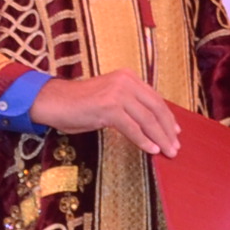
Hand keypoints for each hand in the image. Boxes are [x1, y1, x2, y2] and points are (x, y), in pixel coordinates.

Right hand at [30, 71, 182, 156]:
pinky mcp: (108, 107)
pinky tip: (151, 150)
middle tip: (175, 147)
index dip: (168, 117)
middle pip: (155, 109)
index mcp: (128, 77)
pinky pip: (132, 128)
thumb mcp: (110, 99)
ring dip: (159, 138)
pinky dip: (143, 141)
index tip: (176, 132)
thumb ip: (130, 105)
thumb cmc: (80, 104)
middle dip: (167, 130)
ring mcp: (117, 94)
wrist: (54, 102)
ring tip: (167, 152)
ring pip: (147, 119)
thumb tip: (151, 124)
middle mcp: (125, 82)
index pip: (155, 99)